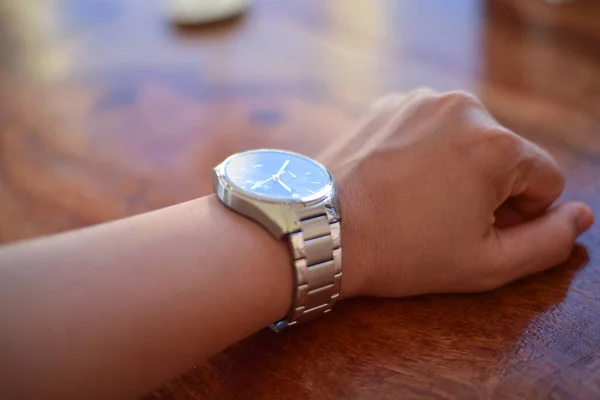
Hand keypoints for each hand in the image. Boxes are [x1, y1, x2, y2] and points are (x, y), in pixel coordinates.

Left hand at [320, 89, 594, 297]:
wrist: (323, 230)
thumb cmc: (402, 252)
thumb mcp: (486, 264)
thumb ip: (548, 242)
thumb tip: (580, 216)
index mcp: (496, 145)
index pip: (545, 180)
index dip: (519, 215)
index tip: (475, 231)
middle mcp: (463, 108)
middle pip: (507, 157)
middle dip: (488, 190)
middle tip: (440, 221)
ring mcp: (421, 100)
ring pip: (468, 141)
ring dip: (456, 170)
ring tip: (416, 202)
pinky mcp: (391, 104)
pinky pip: (431, 130)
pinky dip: (425, 153)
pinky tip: (397, 182)